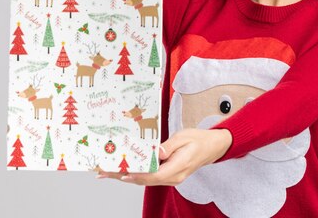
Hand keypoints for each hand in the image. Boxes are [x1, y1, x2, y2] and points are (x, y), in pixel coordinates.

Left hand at [95, 128, 231, 185]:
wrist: (213, 146)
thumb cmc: (199, 139)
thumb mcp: (184, 136)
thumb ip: (169, 145)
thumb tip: (157, 152)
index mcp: (179, 167)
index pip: (155, 175)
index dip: (137, 175)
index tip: (121, 172)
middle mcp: (174, 177)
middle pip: (146, 180)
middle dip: (123, 176)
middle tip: (104, 172)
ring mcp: (172, 178)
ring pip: (146, 180)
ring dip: (127, 176)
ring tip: (109, 171)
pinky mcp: (169, 175)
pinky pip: (150, 176)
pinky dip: (136, 173)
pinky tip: (126, 169)